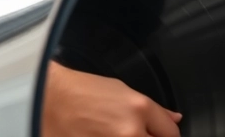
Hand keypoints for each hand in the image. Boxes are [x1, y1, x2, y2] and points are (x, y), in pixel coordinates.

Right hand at [43, 64, 180, 136]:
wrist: (49, 101)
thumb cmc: (83, 92)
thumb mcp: (123, 91)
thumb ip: (153, 110)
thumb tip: (174, 119)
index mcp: (140, 109)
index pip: (172, 134)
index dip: (168, 135)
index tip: (162, 134)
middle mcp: (130, 132)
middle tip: (139, 133)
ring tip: (116, 133)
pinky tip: (104, 136)